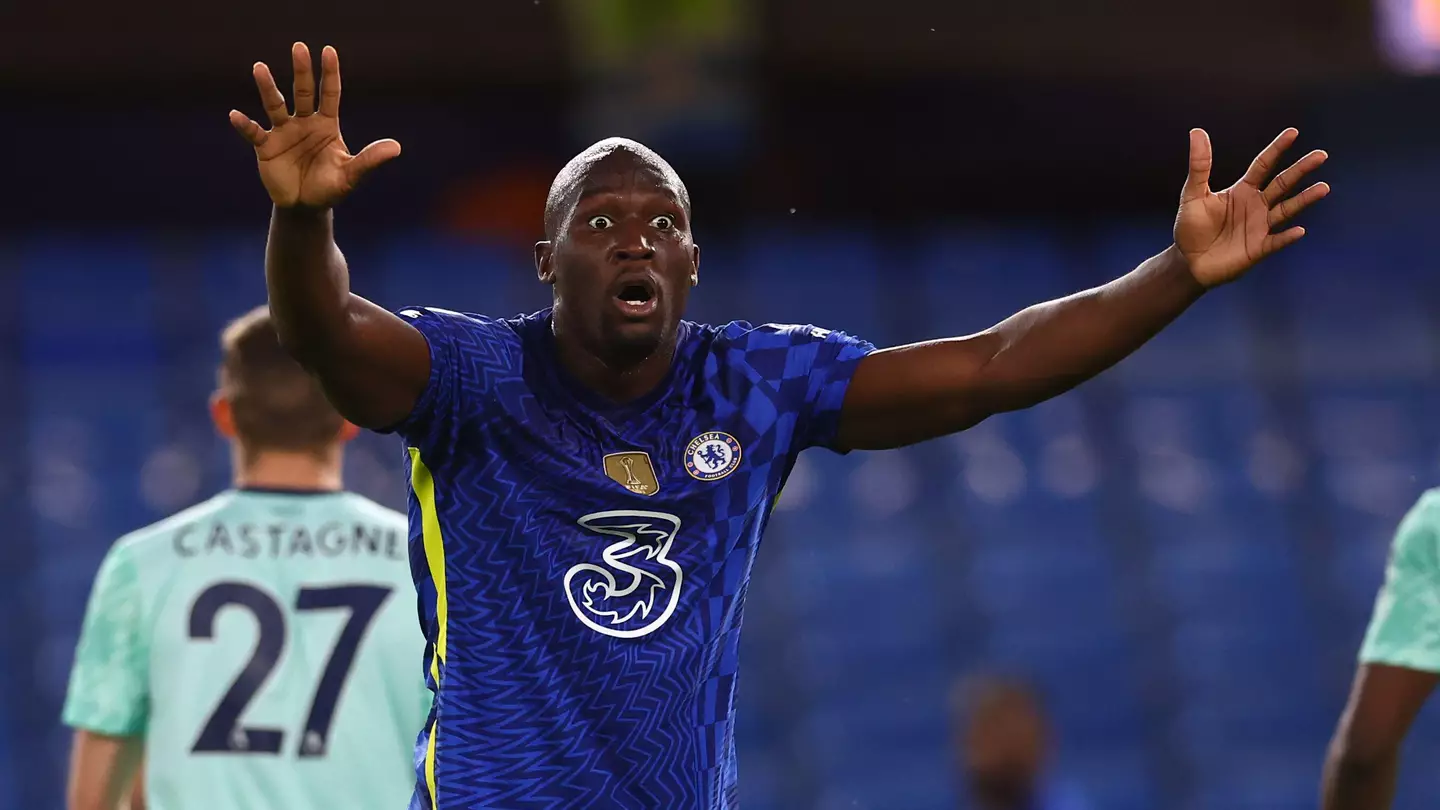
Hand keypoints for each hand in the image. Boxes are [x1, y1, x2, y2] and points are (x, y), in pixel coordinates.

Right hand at [229, 43, 400, 208]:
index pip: (329, 94)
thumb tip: (396, 147)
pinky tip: (235, 115)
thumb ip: (370, 160)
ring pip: (275, 105)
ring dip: (268, 87)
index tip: (329, 51)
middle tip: (299, 47)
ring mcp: (283, 132)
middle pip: (303, 91)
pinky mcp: (266, 147)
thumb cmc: (330, 187)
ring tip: (260, 68)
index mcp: (326, 124)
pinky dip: (245, 125)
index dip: (329, 73)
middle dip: (302, 71)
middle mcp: (304, 122)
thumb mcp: (351, 174)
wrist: (306, 207)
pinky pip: (254, 133)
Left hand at [1174, 128, 1328, 286]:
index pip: (1263, 165)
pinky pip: (1275, 242)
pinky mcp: (1257, 248)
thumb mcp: (1192, 194)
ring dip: (1304, 200)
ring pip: (1286, 210)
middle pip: (1282, 184)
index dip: (1276, 149)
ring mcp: (1260, 226)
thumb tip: (1197, 131)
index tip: (1293, 132)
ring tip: (1324, 187)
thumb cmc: (1191, 227)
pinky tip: (1299, 230)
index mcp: (1243, 190)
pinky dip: (1286, 237)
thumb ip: (1199, 166)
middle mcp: (1256, 205)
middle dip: (1300, 170)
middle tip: (1321, 155)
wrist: (1188, 261)